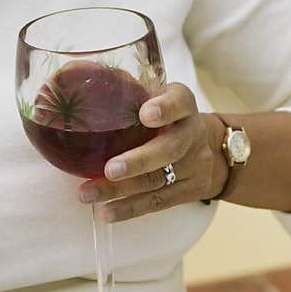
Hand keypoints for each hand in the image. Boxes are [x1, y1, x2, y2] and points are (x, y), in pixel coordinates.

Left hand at [78, 82, 225, 220]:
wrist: (216, 150)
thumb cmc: (170, 118)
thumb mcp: (161, 96)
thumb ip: (131, 91)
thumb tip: (74, 78)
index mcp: (185, 105)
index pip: (180, 102)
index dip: (165, 108)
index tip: (145, 113)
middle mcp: (192, 134)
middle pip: (170, 149)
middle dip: (138, 161)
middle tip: (108, 168)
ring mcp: (194, 165)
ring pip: (159, 181)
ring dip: (121, 191)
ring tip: (88, 194)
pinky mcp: (189, 191)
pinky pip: (159, 202)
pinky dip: (130, 209)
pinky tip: (106, 212)